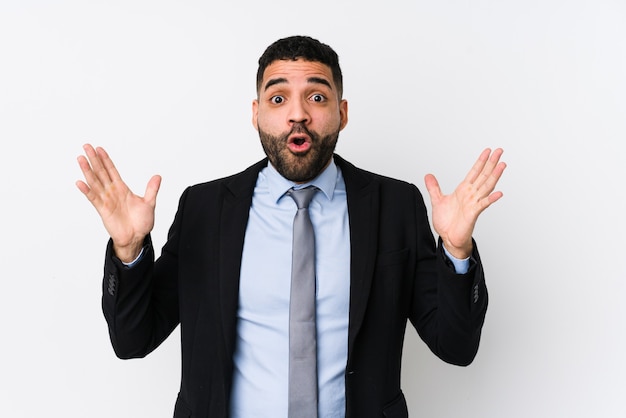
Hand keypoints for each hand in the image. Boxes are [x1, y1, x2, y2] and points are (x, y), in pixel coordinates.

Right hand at [76, 144, 160, 261]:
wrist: (136, 238)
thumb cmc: (141, 223)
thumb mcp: (149, 203)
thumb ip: (152, 189)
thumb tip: (157, 176)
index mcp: (122, 189)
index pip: (112, 171)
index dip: (106, 160)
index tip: (99, 149)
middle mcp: (112, 193)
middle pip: (101, 172)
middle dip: (94, 159)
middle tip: (86, 146)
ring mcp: (106, 200)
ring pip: (95, 182)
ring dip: (87, 171)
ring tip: (80, 159)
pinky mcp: (103, 210)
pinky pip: (94, 198)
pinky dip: (87, 190)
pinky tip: (80, 182)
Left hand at [424, 148, 505, 258]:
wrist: (448, 238)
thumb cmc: (446, 222)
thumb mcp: (437, 200)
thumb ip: (434, 187)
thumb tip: (428, 176)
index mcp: (463, 190)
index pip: (474, 172)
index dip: (480, 161)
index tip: (488, 151)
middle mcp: (471, 195)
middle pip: (483, 176)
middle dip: (491, 163)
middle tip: (500, 151)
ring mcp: (473, 203)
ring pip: (486, 187)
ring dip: (494, 176)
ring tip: (502, 165)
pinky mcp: (473, 213)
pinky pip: (483, 204)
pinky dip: (491, 199)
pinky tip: (499, 193)